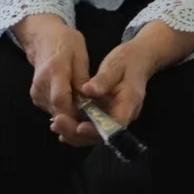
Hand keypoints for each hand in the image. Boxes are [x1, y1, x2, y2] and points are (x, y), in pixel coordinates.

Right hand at [16, 15, 91, 138]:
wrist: (42, 39)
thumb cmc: (65, 43)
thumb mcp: (79, 56)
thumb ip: (82, 79)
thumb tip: (88, 101)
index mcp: (54, 71)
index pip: (60, 100)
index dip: (74, 115)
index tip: (88, 122)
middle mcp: (41, 86)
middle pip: (58, 112)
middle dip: (76, 122)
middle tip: (93, 126)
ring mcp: (37, 94)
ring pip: (56, 114)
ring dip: (72, 119)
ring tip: (88, 117)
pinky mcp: (37, 98)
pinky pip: (54, 111)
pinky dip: (66, 113)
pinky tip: (78, 110)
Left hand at [68, 22, 193, 144]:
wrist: (138, 59)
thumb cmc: (128, 61)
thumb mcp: (116, 65)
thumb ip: (104, 79)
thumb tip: (88, 90)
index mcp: (129, 103)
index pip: (116, 124)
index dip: (97, 129)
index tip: (79, 127)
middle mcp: (123, 115)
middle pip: (102, 134)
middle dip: (79, 133)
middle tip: (57, 124)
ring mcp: (114, 116)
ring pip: (95, 134)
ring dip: (74, 133)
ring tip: (54, 125)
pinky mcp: (106, 114)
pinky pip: (92, 126)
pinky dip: (76, 127)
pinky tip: (60, 124)